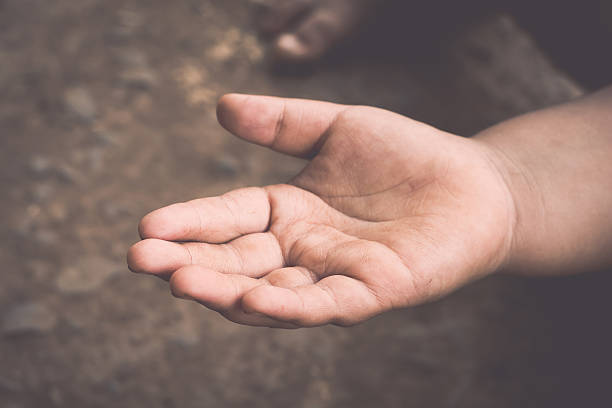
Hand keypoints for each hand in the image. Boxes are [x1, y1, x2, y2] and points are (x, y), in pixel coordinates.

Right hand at [127, 94, 515, 327]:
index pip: (228, 218)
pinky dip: (289, 307)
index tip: (147, 226)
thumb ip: (283, 121)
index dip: (189, 222)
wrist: (473, 182)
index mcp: (287, 212)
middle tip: (140, 260)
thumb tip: (222, 105)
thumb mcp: (336, 128)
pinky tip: (253, 302)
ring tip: (180, 283)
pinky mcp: (372, 291)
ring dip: (225, 291)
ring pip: (269, 291)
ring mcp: (334, 275)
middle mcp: (301, 250)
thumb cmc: (407, 156)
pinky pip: (324, 304)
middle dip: (189, 263)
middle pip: (236, 262)